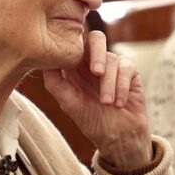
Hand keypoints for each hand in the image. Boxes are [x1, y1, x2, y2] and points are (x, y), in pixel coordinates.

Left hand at [43, 30, 152, 170]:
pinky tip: (119, 103)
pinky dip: (122, 87)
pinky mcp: (130, 72)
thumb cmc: (91, 120)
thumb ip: (54, 83)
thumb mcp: (68, 103)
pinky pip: (127, 68)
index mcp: (76, 66)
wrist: (117, 137)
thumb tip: (44, 62)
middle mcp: (94, 62)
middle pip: (96, 38)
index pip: (74, 43)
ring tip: (107, 103)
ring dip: (110, 84)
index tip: (72, 61)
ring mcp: (113, 66)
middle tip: (97, 72)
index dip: (73, 45)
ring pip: (112, 59)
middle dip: (97, 54)